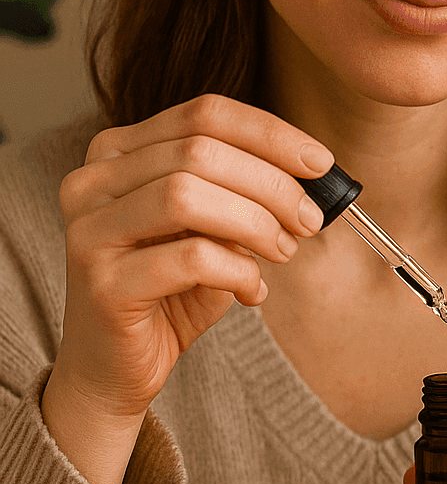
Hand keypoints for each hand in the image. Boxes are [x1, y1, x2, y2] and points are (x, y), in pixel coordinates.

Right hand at [42, 93, 331, 483]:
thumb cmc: (167, 294)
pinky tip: (252, 290)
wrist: (113, 369)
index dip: (271, 134)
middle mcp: (92, 182)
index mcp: (117, 153)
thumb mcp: (210, 231)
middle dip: (271, 184)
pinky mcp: (102, 283)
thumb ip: (241, 194)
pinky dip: (238, 271)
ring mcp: (90, 231)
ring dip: (255, 222)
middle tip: (309, 219)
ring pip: (187, 194)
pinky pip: (190, 258)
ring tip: (282, 250)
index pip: (203, 115)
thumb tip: (311, 174)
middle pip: (200, 151)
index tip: (321, 163)